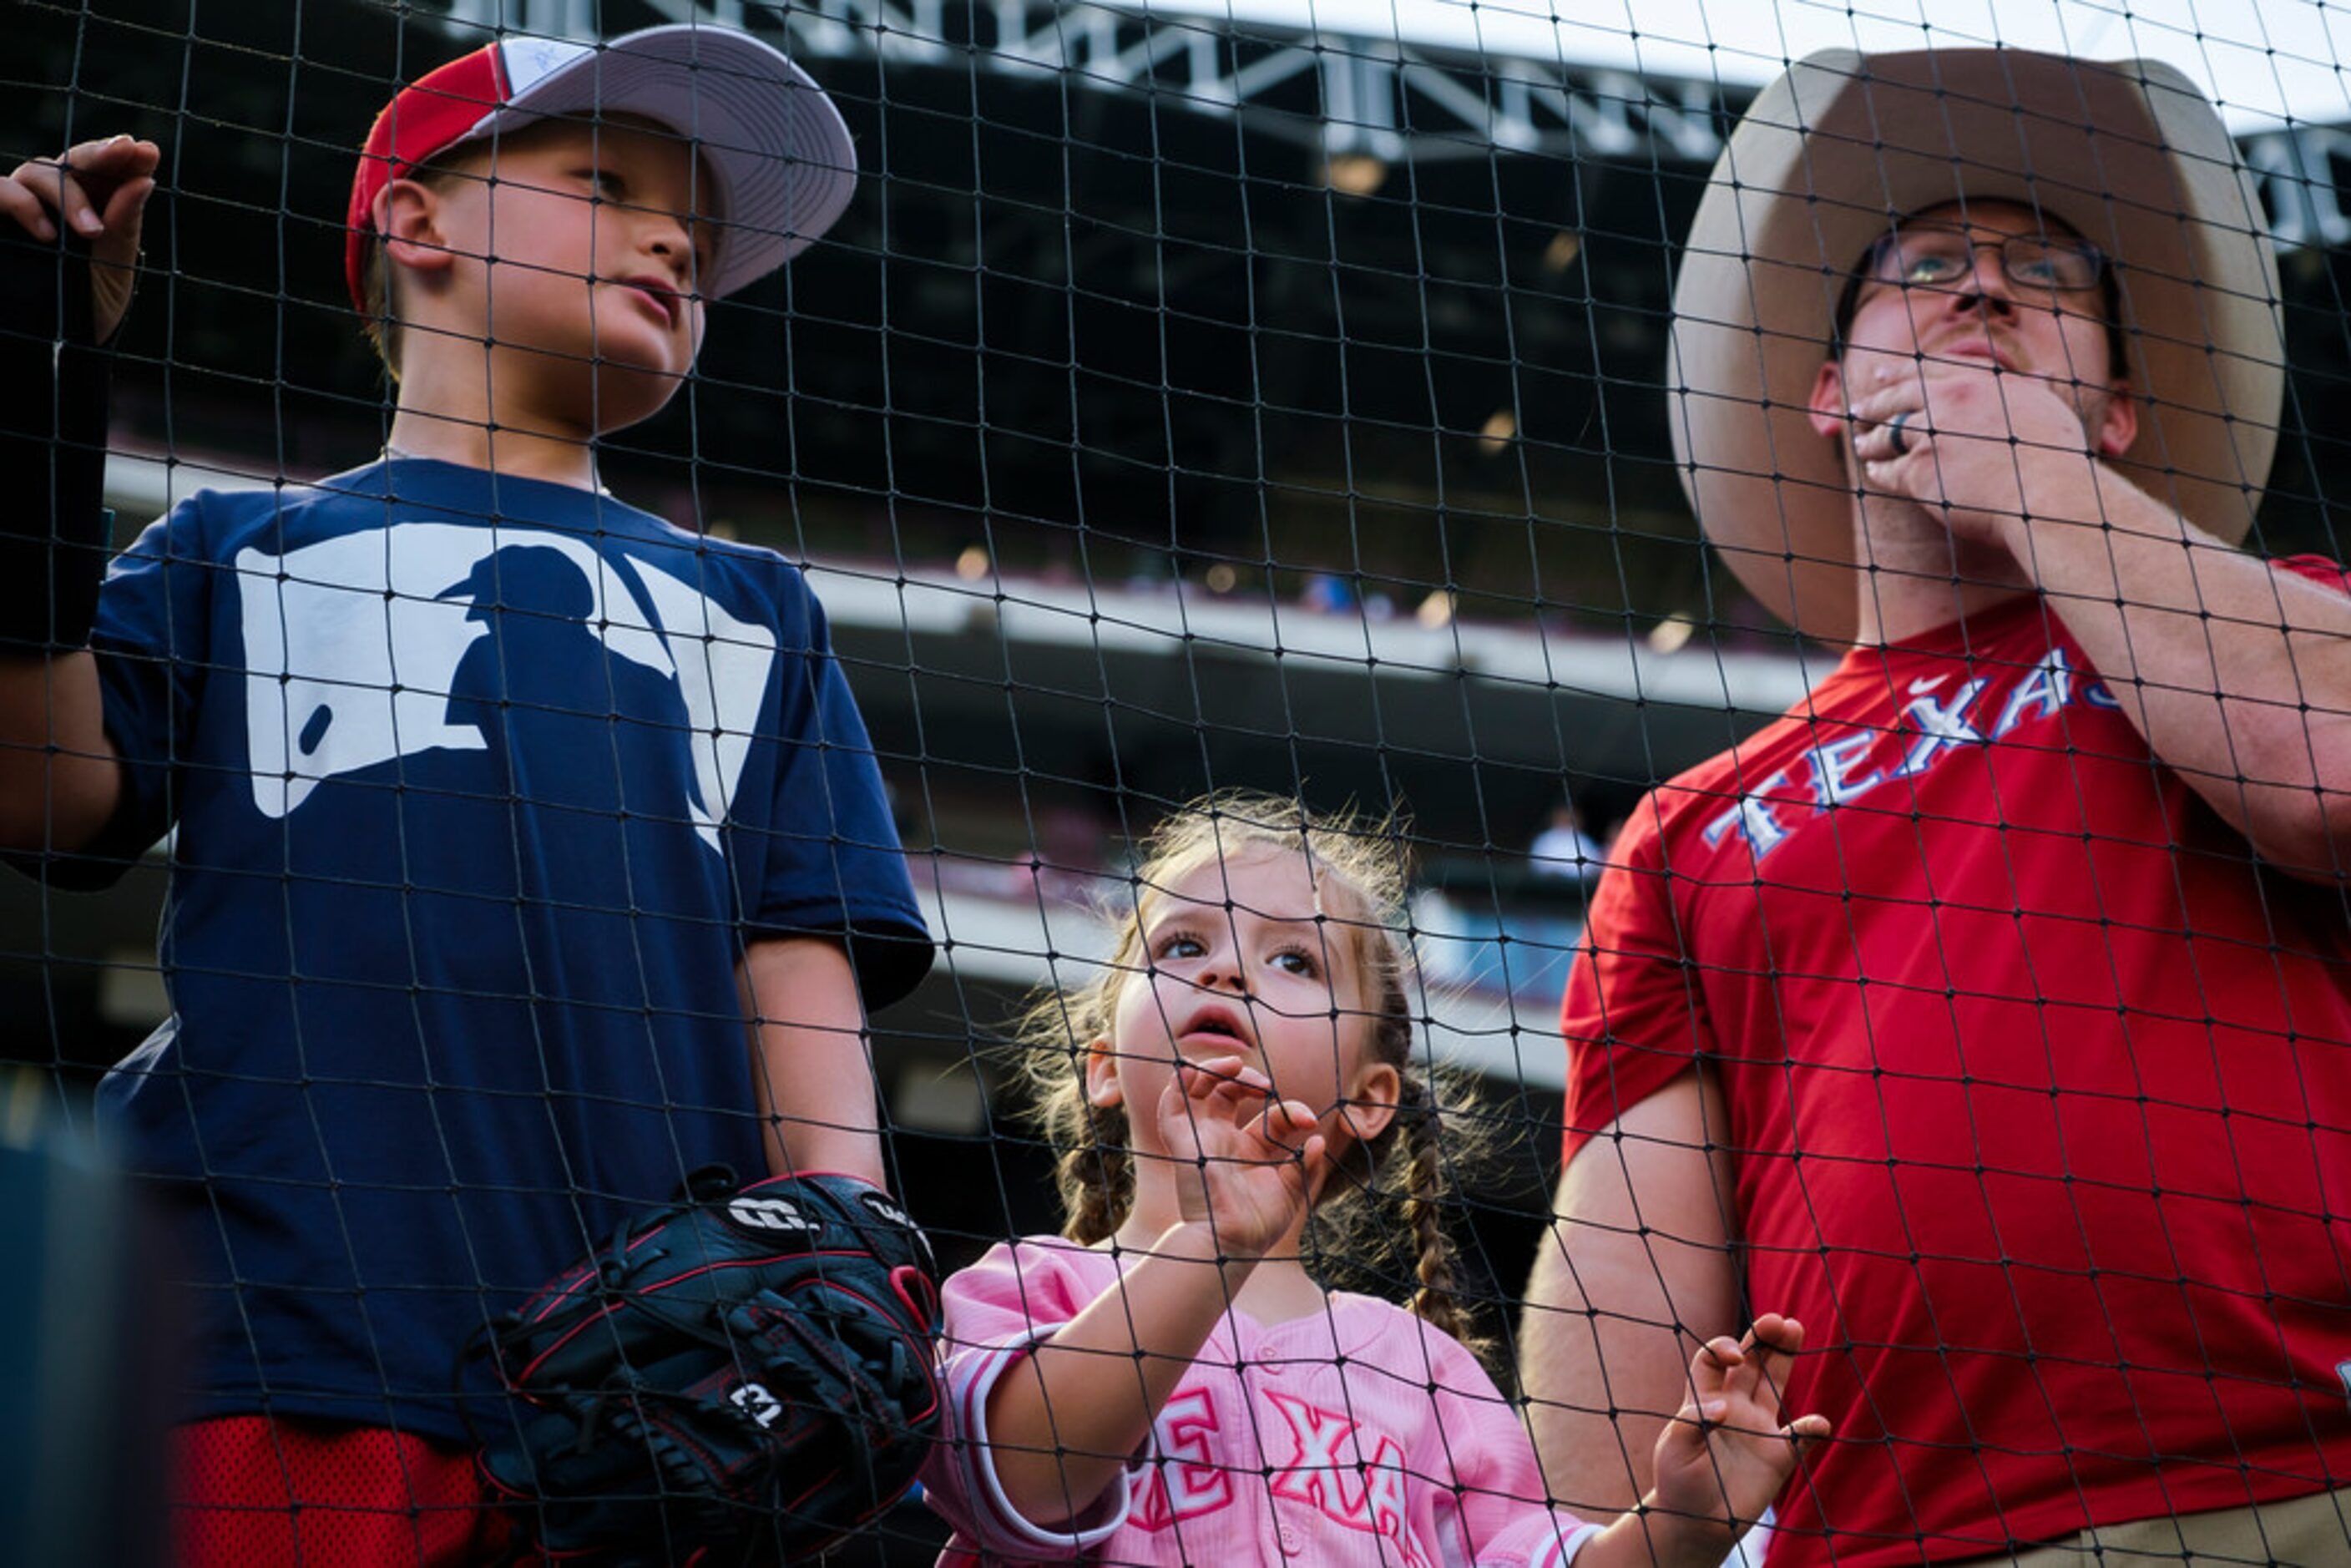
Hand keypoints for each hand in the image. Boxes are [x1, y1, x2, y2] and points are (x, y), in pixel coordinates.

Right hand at [2, 135, 160, 343]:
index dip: (122, 156)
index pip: (103, 170)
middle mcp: (51, 201)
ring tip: (92, 231)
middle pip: (72, 162)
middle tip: (128, 152)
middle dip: (101, 155)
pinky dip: (20, 204)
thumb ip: (124, 227)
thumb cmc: (86, 312)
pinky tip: (48, 234)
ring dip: (68, 193)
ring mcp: (18, 208)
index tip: (146, 150)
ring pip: (36, 172)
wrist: (50, 355)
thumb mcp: (112, 272)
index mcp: (89, 208)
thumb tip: (145, 179)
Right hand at [1156, 1055, 1323, 1261]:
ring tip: (1233, 1066)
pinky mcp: (1182, 1141)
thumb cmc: (1260, 1224)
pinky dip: (1179, 1082)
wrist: (1232, 1242)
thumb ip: (1307, 1165)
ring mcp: (1202, 1138)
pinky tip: (1193, 1071)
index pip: (1270, 1114)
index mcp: (1250, 1149)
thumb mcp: (1292, 1190)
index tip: (1308, 1121)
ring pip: (1198, 1089)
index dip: (1290, 1110)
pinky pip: (1172, 1104)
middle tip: (1265, 1086)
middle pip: (1227, 1091)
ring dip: (1213, 1069)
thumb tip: (1317, 1139)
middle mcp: (1223, 1139)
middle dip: (1247, 1079)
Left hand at [1643, 1314, 1830, 1560]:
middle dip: (1764, 1339)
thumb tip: (1724, 1407)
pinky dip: (1811, 1430)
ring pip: (1775, 1386)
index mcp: (1704, 1399)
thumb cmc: (1677, 1481)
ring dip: (1786, 1360)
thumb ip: (1691, 1424)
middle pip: (1752, 1363)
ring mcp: (1758, 1429)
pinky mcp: (1778, 1457)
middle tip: (1781, 1321)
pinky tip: (1818, 1424)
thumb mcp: (1672, 1451)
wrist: (1695, 1521)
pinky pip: (1800, 1439)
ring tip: (1797, 1330)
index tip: (1735, 1355)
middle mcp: (1734, 1407)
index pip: (1714, 1360)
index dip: (1724, 1348)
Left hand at [1849, 360, 2105, 549]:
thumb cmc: (2058, 459)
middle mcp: (1951, 400)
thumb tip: (2042, 374)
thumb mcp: (2048, 409)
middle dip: (1873, 404)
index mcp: (1981, 382)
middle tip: (1856, 410)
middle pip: (1898, 398)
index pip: (1929, 370)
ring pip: (1888, 434)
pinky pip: (1889, 469)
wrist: (2049, 494)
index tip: (1880, 375)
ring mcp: (1931, 433)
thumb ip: (2032, 390)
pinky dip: (1878, 469)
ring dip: (1870, 440)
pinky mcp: (1919, 469)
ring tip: (1861, 444)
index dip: (1899, 373)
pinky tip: (1874, 471)